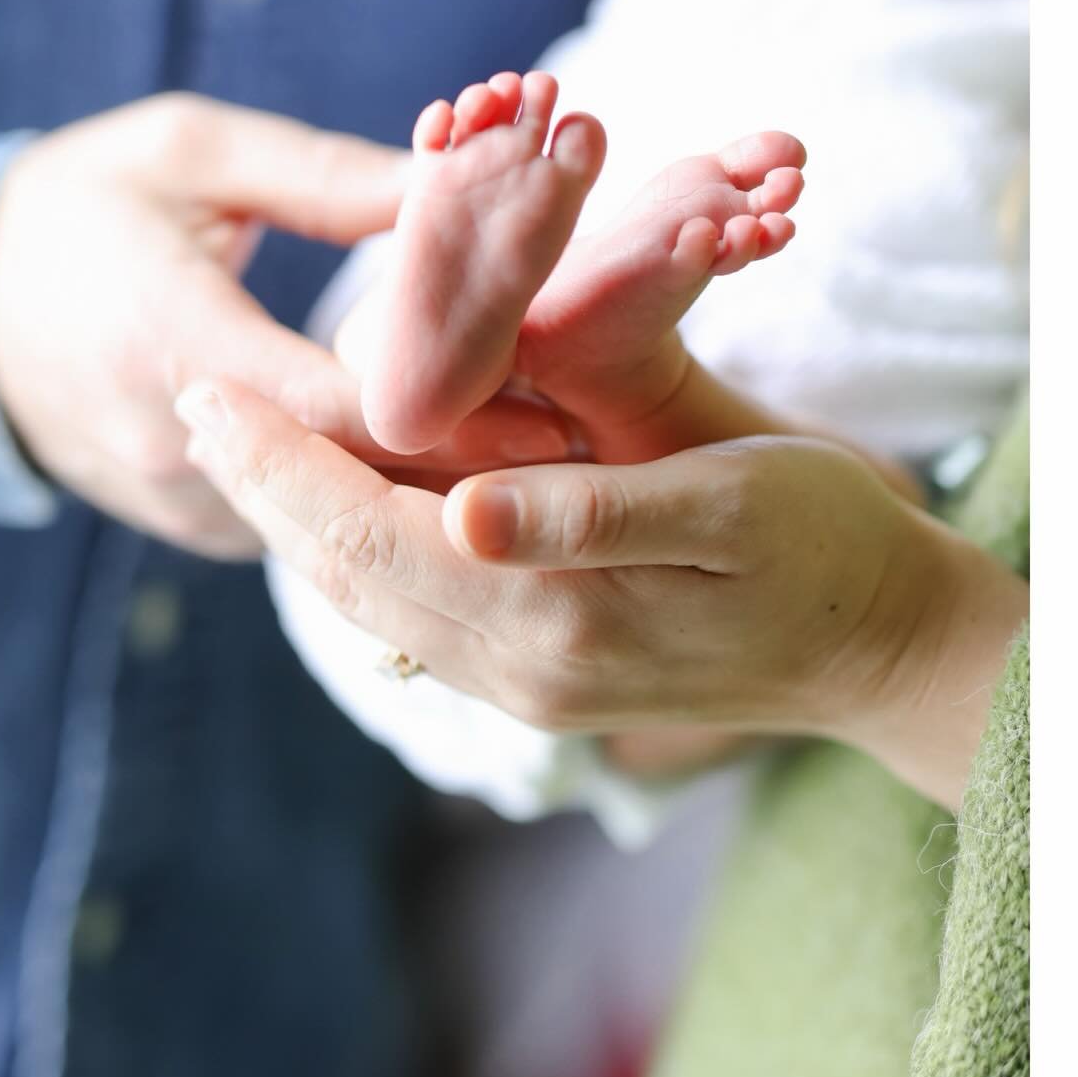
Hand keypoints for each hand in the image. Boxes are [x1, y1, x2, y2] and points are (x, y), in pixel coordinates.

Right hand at [0, 94, 573, 555]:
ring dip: (427, 487)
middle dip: (469, 461)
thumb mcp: (190, 153)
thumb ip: (325, 176)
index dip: (457, 409)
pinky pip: (302, 527)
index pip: (342, 402)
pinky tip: (447, 472)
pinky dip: (370, 499)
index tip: (558, 408)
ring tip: (536, 454)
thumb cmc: (78, 205)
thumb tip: (457, 176)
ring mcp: (176, 498)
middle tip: (579, 442)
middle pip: (356, 479)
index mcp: (172, 335)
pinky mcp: (188, 522)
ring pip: (335, 517)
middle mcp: (175, 440)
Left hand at [176, 378, 1025, 806]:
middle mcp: (522, 667)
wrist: (882, 645)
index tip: (210, 393)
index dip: (285, 461)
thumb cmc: (820, 545)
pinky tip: (341, 506)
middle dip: (267, 487)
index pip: (373, 535)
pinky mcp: (548, 676)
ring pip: (376, 600)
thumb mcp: (724, 503)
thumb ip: (585, 517)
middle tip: (194, 406)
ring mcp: (531, 683)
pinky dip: (362, 551)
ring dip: (301, 521)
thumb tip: (456, 511)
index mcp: (555, 615)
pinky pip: (421, 614)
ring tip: (243, 446)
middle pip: (351, 574)